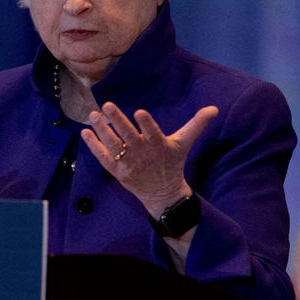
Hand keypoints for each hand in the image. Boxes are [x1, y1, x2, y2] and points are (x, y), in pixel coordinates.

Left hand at [81, 102, 217, 216]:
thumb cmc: (172, 163)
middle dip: (117, 121)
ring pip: (113, 145)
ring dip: (102, 130)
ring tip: (93, 115)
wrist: (163, 193)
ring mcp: (128, 163)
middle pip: (128, 136)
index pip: (153, 133)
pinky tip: (85, 132)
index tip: (141, 112)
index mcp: (159, 146)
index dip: (147, 124)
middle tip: (107, 106)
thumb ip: (197, 124)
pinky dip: (94, 146)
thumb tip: (214, 108)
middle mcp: (142, 154)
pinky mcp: (117, 171)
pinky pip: (103, 157)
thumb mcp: (185, 143)